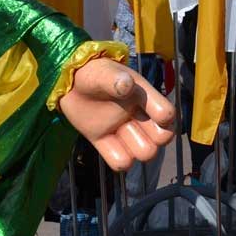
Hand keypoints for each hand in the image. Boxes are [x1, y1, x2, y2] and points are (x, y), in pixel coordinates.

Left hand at [59, 58, 175, 170]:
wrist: (68, 82)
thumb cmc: (91, 73)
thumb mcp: (103, 73)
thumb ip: (114, 79)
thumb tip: (127, 85)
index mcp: (143, 98)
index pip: (167, 114)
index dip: (164, 119)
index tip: (156, 115)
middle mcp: (138, 116)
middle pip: (161, 139)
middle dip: (153, 139)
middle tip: (134, 127)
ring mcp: (122, 131)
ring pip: (144, 152)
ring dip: (135, 148)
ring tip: (118, 133)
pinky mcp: (105, 142)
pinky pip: (120, 161)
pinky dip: (119, 160)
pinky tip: (107, 144)